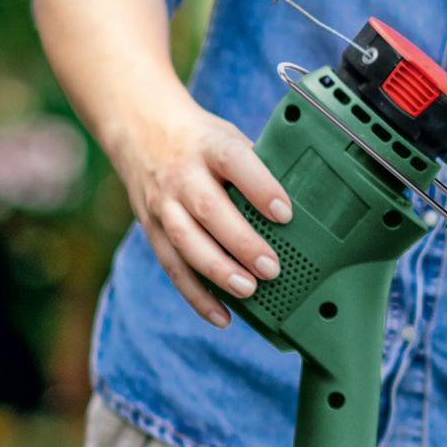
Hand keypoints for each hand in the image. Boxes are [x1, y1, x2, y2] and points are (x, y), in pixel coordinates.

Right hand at [111, 95, 292, 327]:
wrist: (142, 131)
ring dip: (217, 271)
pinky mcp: (151, 229)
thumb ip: (256, 166)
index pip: (235, 164)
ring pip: (186, 241)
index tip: (286, 213)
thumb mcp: (228, 137)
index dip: (261, 188)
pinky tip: (221, 315)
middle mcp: (182, 176)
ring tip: (249, 290)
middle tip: (272, 268)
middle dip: (241, 243)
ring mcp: (163, 204)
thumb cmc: (201, 140)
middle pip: (209, 210)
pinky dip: (196, 295)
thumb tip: (304, 196)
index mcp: (209, 147)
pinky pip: (172, 266)